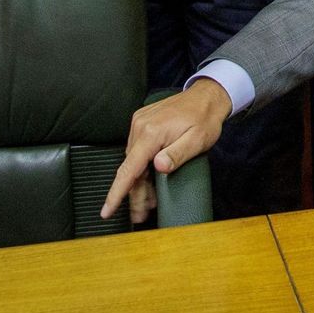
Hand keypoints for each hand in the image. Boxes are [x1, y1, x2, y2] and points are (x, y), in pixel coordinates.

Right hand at [101, 79, 232, 221]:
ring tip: (148, 202)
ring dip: (139, 182)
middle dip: (134, 194)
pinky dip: (141, 167)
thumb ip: (177, 154)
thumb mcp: (197, 140)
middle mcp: (140, 127)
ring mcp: (140, 124)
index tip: (106, 211)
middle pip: (130, 169)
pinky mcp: (142, 124)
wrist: (207, 97)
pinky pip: (137, 150)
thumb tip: (158, 166)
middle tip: (140, 215)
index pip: (129, 169)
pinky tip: (149, 181)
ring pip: (133, 161)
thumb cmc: (204, 119)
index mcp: (151, 133)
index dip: (116, 193)